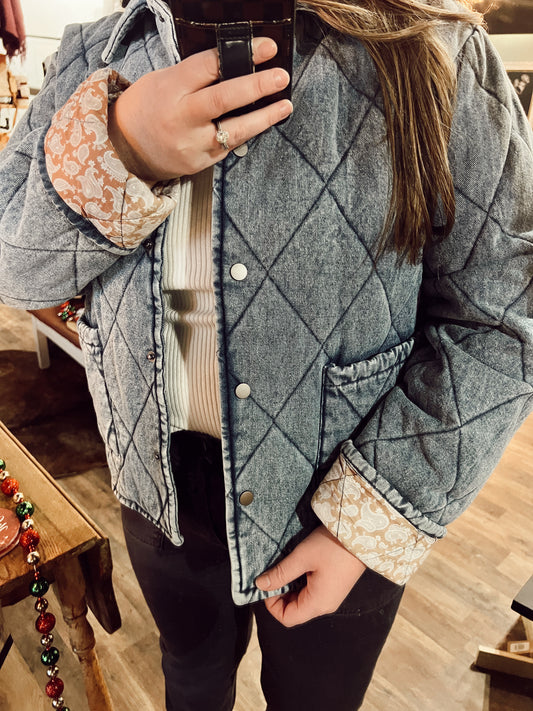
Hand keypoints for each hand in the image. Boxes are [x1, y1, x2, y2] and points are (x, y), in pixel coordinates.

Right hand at [108, 37, 291, 181]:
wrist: (126, 148)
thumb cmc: (147, 108)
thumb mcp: (164, 81)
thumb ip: (196, 76)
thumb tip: (236, 64)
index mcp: (171, 88)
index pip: (210, 66)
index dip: (243, 55)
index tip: (267, 47)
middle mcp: (182, 118)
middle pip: (224, 99)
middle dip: (257, 86)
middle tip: (280, 76)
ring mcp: (192, 144)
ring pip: (234, 130)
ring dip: (264, 117)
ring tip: (284, 105)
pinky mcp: (200, 163)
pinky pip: (230, 146)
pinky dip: (248, 133)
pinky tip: (263, 122)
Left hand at [255, 525, 366, 626]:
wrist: (362, 534)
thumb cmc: (332, 546)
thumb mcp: (302, 557)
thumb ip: (281, 573)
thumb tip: (260, 584)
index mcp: (318, 603)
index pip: (287, 618)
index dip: (272, 605)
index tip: (267, 584)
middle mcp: (325, 604)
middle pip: (295, 611)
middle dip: (280, 595)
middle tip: (275, 573)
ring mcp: (331, 596)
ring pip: (302, 600)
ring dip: (290, 587)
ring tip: (287, 567)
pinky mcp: (334, 586)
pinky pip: (312, 592)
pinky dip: (301, 582)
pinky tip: (300, 565)